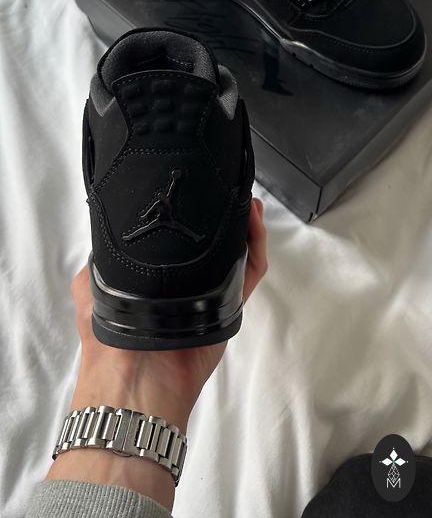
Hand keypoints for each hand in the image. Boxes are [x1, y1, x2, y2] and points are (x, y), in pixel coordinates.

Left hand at [46, 198, 266, 507]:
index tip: (196, 193)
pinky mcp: (230, 304)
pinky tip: (253, 221)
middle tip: (229, 192)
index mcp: (157, 279)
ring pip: (236, 253)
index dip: (190, 215)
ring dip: (244, 225)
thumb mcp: (90, 287)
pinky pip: (250, 272)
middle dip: (223, 216)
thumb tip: (103, 238)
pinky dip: (256, 245)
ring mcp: (209, 293)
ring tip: (244, 202)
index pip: (179, 241)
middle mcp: (186, 284)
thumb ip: (97, 261)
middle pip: (213, 243)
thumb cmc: (111, 334)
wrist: (137, 376)